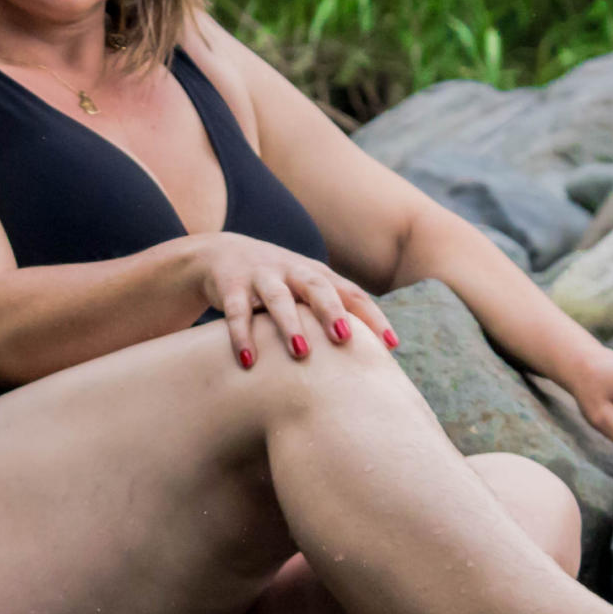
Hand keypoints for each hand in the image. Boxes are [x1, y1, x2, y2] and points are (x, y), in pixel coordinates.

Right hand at [187, 233, 397, 366]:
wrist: (220, 253)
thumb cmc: (277, 284)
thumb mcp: (304, 291)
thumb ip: (332, 314)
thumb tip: (370, 357)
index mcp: (318, 275)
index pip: (352, 294)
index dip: (373, 318)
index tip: (392, 345)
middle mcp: (292, 271)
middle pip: (317, 287)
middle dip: (331, 312)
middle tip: (344, 338)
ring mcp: (261, 276)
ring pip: (277, 298)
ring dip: (289, 324)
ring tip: (300, 352)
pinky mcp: (230, 285)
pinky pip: (236, 311)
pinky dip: (241, 334)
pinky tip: (248, 360)